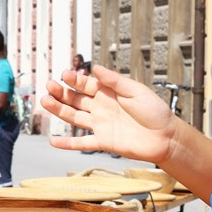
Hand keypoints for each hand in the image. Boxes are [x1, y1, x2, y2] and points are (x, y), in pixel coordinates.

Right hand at [41, 64, 178, 162]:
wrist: (166, 137)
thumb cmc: (155, 111)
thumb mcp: (136, 91)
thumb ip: (115, 81)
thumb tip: (96, 68)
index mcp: (110, 94)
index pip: (87, 84)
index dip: (75, 79)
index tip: (64, 75)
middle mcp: (102, 108)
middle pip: (76, 99)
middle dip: (61, 93)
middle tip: (49, 86)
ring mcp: (102, 125)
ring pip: (75, 117)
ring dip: (59, 111)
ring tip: (45, 103)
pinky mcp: (104, 142)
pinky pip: (83, 143)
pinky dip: (68, 144)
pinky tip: (53, 141)